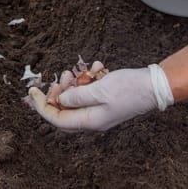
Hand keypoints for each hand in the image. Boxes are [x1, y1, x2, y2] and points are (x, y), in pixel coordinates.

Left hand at [27, 64, 172, 131]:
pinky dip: (90, 79)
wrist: (155, 85)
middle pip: (65, 109)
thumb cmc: (129, 88)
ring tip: (78, 70)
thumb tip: (60, 102)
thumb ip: (76, 97)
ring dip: (74, 83)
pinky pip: (90, 91)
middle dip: (59, 92)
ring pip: (76, 98)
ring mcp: (101, 109)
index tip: (31, 91)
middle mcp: (94, 118)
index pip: (57, 119)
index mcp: (90, 121)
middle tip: (62, 77)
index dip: (42, 106)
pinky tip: (98, 67)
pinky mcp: (107, 99)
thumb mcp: (98, 90)